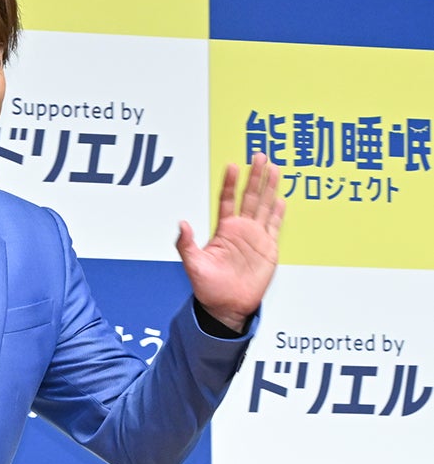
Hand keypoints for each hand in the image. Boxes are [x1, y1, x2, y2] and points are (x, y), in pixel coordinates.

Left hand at [175, 153, 284, 332]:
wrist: (227, 307)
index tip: (232, 166)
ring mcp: (256, 238)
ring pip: (265, 206)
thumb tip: (182, 224)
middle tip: (259, 156)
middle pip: (250, 197)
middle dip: (255, 176)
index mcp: (224, 231)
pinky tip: (281, 199)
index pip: (227, 200)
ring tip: (274, 168)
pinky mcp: (268, 249)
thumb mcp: (194, 266)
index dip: (230, 183)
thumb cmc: (209, 289)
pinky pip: (275, 227)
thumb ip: (186, 245)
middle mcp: (241, 230)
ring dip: (269, 188)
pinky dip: (278, 213)